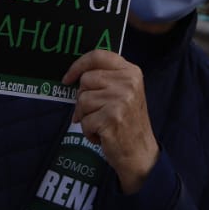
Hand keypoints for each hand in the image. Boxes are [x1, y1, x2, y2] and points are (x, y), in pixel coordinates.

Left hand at [63, 50, 158, 193]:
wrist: (141, 153)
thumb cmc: (128, 122)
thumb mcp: (125, 93)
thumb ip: (106, 78)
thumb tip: (74, 76)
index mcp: (131, 72)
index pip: (98, 56)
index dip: (78, 65)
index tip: (67, 78)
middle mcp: (128, 82)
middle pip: (86, 80)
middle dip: (84, 98)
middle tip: (97, 112)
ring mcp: (120, 100)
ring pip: (82, 100)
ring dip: (85, 117)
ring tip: (102, 124)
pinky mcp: (111, 118)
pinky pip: (84, 120)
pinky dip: (88, 131)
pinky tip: (102, 135)